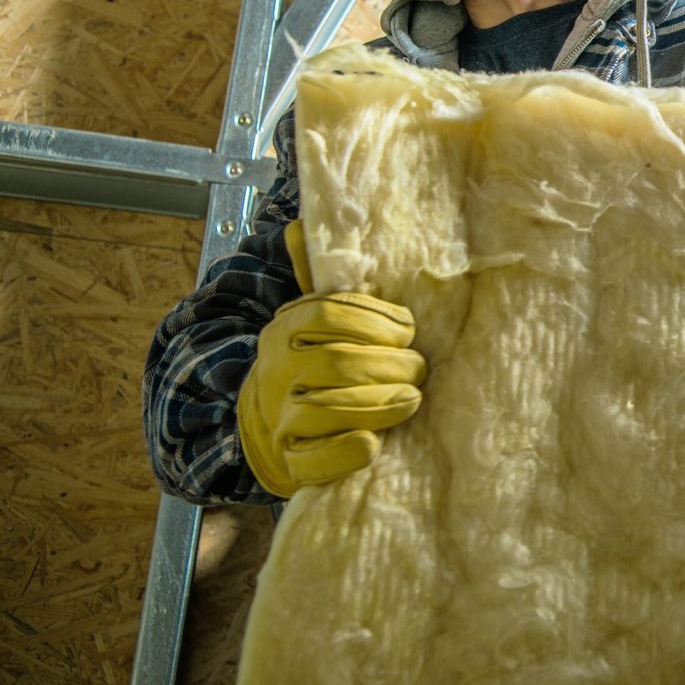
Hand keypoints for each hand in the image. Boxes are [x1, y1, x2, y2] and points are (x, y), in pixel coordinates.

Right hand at [237, 220, 426, 497]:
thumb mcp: (307, 318)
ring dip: (381, 404)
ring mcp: (280, 418)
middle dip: (392, 364)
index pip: (331, 314)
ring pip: (332, 408)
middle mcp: (277, 371)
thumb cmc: (306, 364)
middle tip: (420, 368)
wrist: (263, 426)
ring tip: (412, 398)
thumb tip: (302, 223)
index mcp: (286, 328)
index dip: (378, 319)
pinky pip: (316, 460)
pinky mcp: (289, 461)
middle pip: (340, 362)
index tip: (409, 328)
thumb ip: (313, 276)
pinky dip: (347, 451)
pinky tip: (373, 443)